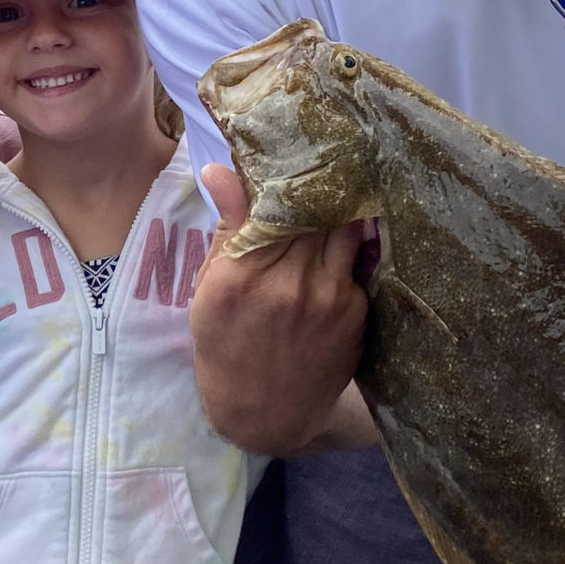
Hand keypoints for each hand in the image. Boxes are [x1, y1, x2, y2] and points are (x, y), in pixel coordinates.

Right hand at [188, 165, 366, 452]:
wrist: (265, 415)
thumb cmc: (225, 348)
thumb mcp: (209, 291)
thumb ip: (226, 230)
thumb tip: (220, 171)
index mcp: (241, 275)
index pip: (272, 201)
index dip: (284, 172)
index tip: (291, 148)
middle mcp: (288, 282)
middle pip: (314, 207)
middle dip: (318, 181)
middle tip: (325, 153)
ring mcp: (327, 297)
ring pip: (344, 226)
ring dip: (342, 206)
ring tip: (343, 182)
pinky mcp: (354, 311)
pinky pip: (355, 260)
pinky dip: (348, 245)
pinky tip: (346, 233)